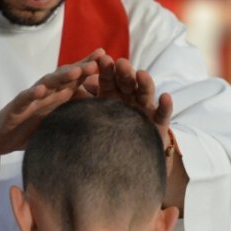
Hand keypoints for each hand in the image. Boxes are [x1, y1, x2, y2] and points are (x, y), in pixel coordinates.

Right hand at [0, 51, 102, 171]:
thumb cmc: (31, 128)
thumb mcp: (57, 121)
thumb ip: (75, 114)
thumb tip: (103, 113)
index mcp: (57, 95)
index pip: (75, 78)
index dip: (89, 67)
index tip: (106, 57)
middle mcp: (45, 92)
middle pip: (64, 76)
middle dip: (80, 68)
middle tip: (96, 62)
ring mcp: (30, 99)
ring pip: (46, 83)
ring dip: (61, 77)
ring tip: (74, 72)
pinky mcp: (16, 108)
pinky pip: (24, 99)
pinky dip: (32, 94)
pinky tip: (41, 90)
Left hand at [83, 54, 185, 210]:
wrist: (123, 169)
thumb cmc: (102, 142)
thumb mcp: (90, 122)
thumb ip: (82, 106)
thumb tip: (65, 91)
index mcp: (112, 97)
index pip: (109, 80)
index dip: (106, 70)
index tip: (101, 60)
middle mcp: (130, 100)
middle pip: (127, 83)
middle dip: (125, 73)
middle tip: (121, 63)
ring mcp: (146, 111)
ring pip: (145, 94)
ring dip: (144, 83)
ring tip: (141, 75)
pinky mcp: (159, 126)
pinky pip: (163, 115)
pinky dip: (165, 106)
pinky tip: (165, 97)